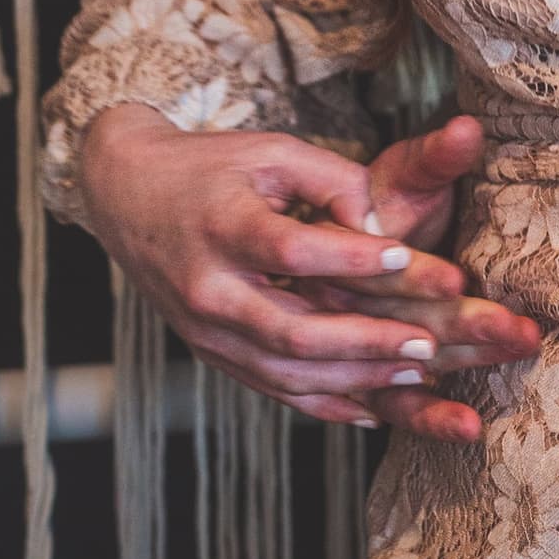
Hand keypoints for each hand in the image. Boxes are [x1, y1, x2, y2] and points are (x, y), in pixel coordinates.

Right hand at [77, 103, 537, 440]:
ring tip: (419, 373)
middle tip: (430, 341)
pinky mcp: (211, 352)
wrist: (128, 194)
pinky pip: (271, 388)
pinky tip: (376, 407)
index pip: (291, 251)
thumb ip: (333, 181)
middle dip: (367, 341)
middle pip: (291, 331)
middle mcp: (208, 289)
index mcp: (221, 227)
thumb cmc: (211, 167)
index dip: (352, 259)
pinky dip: (324, 403)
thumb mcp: (272, 152)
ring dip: (356, 378)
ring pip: (285, 372)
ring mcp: (205, 330)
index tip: (407, 258)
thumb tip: (387, 227)